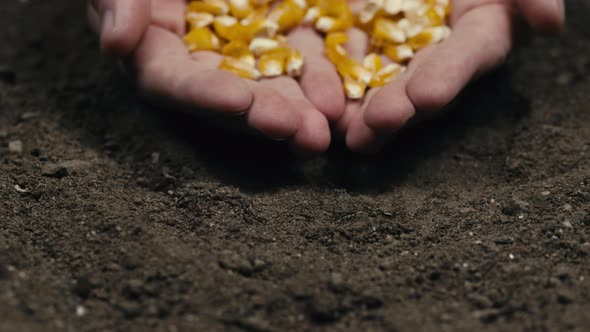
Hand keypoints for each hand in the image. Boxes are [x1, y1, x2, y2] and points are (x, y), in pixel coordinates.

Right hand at [87, 0, 348, 155]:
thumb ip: (118, 1)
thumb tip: (115, 46)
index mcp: (158, 49)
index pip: (177, 82)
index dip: (207, 95)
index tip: (240, 101)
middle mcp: (203, 60)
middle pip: (234, 97)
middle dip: (269, 116)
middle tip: (305, 136)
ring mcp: (246, 48)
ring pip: (275, 83)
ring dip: (304, 107)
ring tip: (331, 128)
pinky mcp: (279, 29)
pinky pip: (305, 53)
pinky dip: (326, 73)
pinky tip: (348, 94)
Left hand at [335, 0, 565, 152]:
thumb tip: (551, 24)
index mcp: (478, 25)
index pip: (470, 52)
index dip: (449, 74)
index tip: (428, 96)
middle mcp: (438, 43)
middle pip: (421, 81)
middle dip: (401, 105)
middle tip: (379, 123)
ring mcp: (396, 45)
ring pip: (380, 83)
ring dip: (364, 112)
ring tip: (348, 135)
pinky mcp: (358, 39)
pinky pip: (344, 65)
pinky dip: (332, 87)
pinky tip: (321, 110)